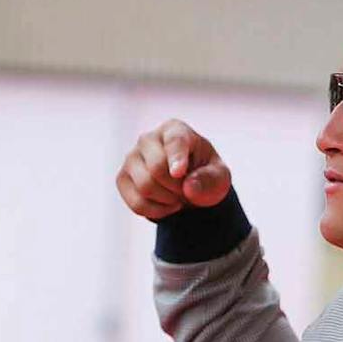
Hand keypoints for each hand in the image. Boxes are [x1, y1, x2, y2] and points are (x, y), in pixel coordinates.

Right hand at [117, 119, 231, 220]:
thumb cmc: (206, 174)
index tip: (179, 173)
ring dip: (168, 200)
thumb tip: (189, 188)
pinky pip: (136, 203)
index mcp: (175, 129)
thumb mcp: (220, 177)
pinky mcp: (122, 179)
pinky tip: (167, 206)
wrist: (189, 187)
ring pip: (145, 187)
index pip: (174, 141)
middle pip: (157, 168)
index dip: (176, 157)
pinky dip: (156, 212)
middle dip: (177, 188)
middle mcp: (148, 139)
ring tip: (178, 197)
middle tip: (188, 191)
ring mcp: (131, 158)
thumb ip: (210, 180)